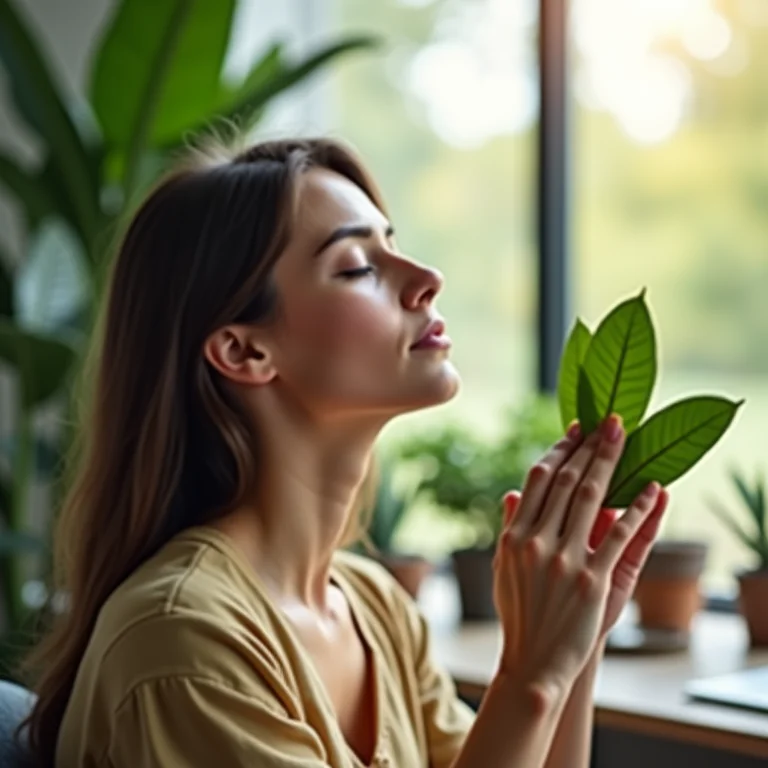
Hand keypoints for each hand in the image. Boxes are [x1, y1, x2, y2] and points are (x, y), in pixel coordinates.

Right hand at [492, 416, 662, 695]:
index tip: (576, 430)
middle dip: (589, 447)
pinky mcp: (593, 580)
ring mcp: (564, 560)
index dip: (560, 450)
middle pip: (567, 481)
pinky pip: (620, 535)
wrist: (533, 661)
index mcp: (514, 536)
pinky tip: (652, 487)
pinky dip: (638, 508)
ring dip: (610, 462)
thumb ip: (510, 527)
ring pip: (591, 498)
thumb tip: (511, 493)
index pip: (539, 480)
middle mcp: (536, 542)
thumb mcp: (505, 568)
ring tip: (624, 437)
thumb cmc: (519, 614)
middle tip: (608, 421)